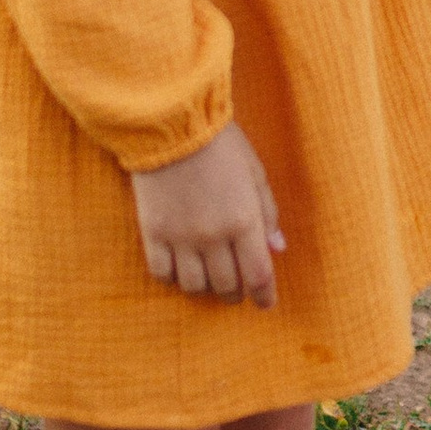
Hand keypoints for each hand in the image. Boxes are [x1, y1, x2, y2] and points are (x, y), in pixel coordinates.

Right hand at [133, 123, 285, 305]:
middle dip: (235, 293)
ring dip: (205, 288)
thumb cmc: (220, 145)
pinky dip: (173, 278)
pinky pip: (162, 273)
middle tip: (237, 290)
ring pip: (193, 285)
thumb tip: (278, 249)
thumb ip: (268, 214)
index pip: (258, 274)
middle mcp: (213, 236)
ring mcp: (180, 237)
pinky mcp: (152, 233)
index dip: (264, 295)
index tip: (265, 304)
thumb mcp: (255, 173)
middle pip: (226, 285)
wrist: (171, 126)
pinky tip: (180, 268)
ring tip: (209, 280)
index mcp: (244, 220)